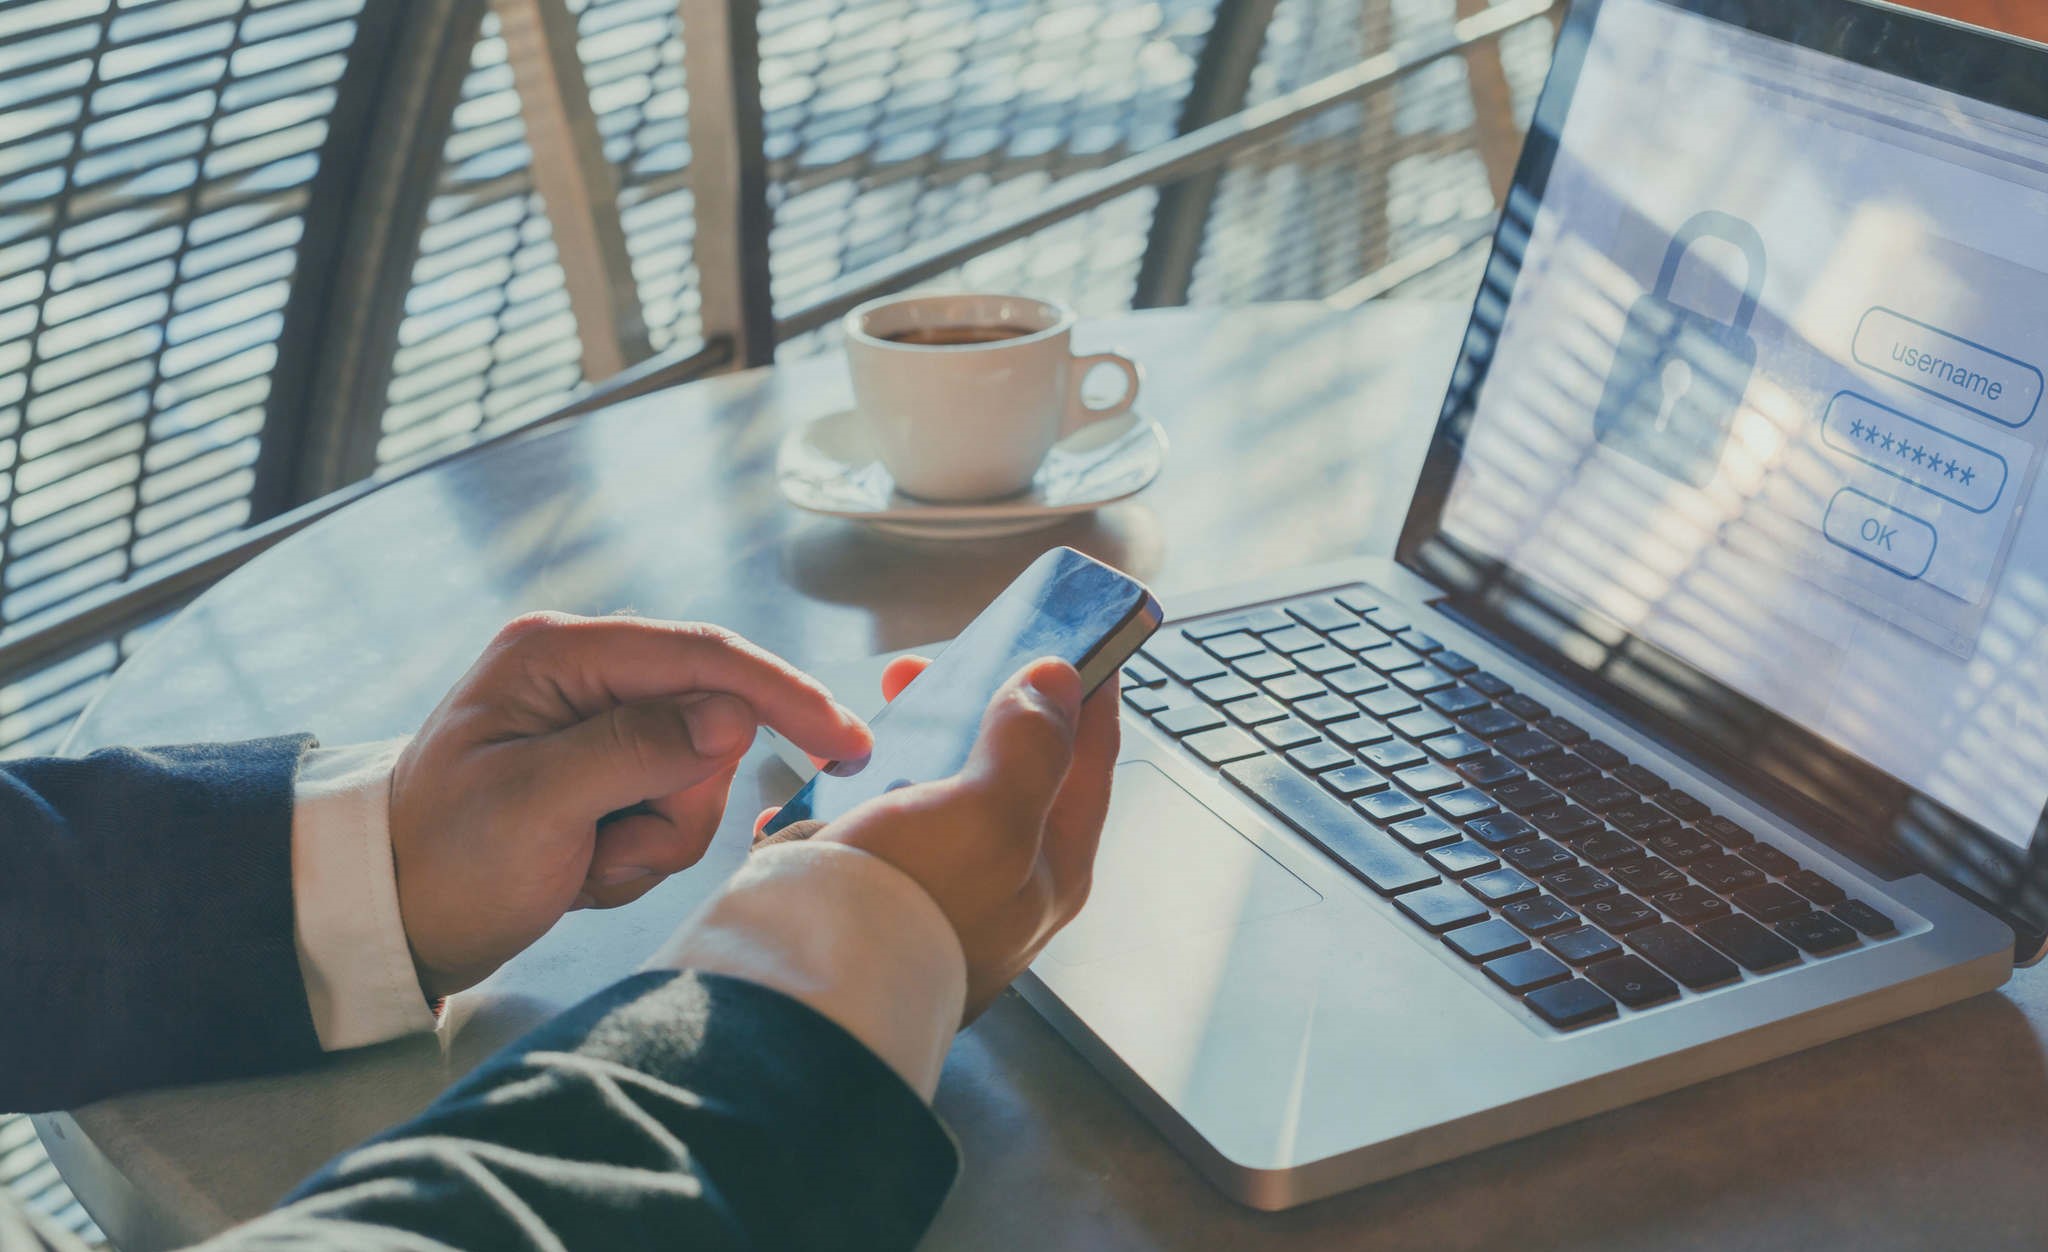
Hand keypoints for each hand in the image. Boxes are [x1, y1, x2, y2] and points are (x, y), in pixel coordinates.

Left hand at [390, 612, 871, 999]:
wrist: (388, 923)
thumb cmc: (441, 862)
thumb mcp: (533, 807)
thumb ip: (634, 751)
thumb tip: (730, 717)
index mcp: (559, 654)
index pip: (702, 657)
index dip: (781, 696)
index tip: (846, 742)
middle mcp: (584, 675)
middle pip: (709, 725)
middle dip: (677, 802)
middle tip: (609, 849)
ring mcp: (596, 726)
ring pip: (698, 777)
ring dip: (655, 838)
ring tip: (585, 864)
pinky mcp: (604, 773)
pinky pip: (672, 809)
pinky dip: (640, 853)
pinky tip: (583, 869)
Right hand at [756, 654, 1119, 1022]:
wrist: (806, 991)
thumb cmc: (906, 909)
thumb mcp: (987, 813)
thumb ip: (1030, 745)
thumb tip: (1058, 684)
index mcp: (1051, 866)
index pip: (1089, 758)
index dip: (1084, 691)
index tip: (1073, 636)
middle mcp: (1003, 885)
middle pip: (1006, 771)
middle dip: (971, 707)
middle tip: (930, 669)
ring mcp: (936, 894)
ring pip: (932, 796)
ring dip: (903, 749)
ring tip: (868, 723)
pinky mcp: (872, 901)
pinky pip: (864, 834)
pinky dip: (842, 802)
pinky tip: (818, 787)